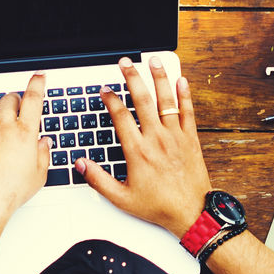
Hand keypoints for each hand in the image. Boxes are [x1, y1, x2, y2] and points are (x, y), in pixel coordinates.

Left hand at [0, 73, 51, 225]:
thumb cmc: (12, 191)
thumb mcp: (39, 174)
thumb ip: (43, 154)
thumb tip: (43, 143)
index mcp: (24, 134)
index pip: (33, 99)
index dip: (37, 84)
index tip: (38, 77)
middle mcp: (3, 128)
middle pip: (9, 99)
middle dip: (14, 100)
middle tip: (17, 109)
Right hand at [78, 57, 211, 237]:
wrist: (192, 213)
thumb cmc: (159, 206)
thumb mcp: (121, 198)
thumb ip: (98, 180)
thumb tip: (81, 164)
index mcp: (137, 151)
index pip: (120, 116)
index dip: (110, 99)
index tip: (105, 90)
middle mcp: (157, 139)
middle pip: (142, 99)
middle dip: (132, 77)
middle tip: (125, 63)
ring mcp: (176, 137)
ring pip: (166, 100)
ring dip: (159, 77)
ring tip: (153, 60)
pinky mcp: (191, 140)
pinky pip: (188, 111)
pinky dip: (184, 94)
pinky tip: (181, 80)